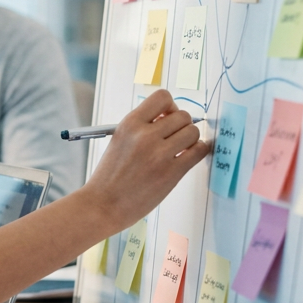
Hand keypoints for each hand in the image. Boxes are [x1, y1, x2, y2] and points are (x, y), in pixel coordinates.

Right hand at [82, 89, 212, 230]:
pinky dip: (199, 150)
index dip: (170, 106)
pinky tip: (190, 155)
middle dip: (182, 125)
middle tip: (174, 138)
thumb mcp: (119, 141)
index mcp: (129, 124)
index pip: (162, 97)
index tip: (167, 117)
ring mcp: (159, 154)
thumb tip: (170, 118)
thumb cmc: (110, 176)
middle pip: (183, 116)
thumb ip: (142, 128)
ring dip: (191, 139)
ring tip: (180, 149)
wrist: (103, 205)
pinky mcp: (171, 172)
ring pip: (193, 132)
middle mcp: (145, 135)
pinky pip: (199, 151)